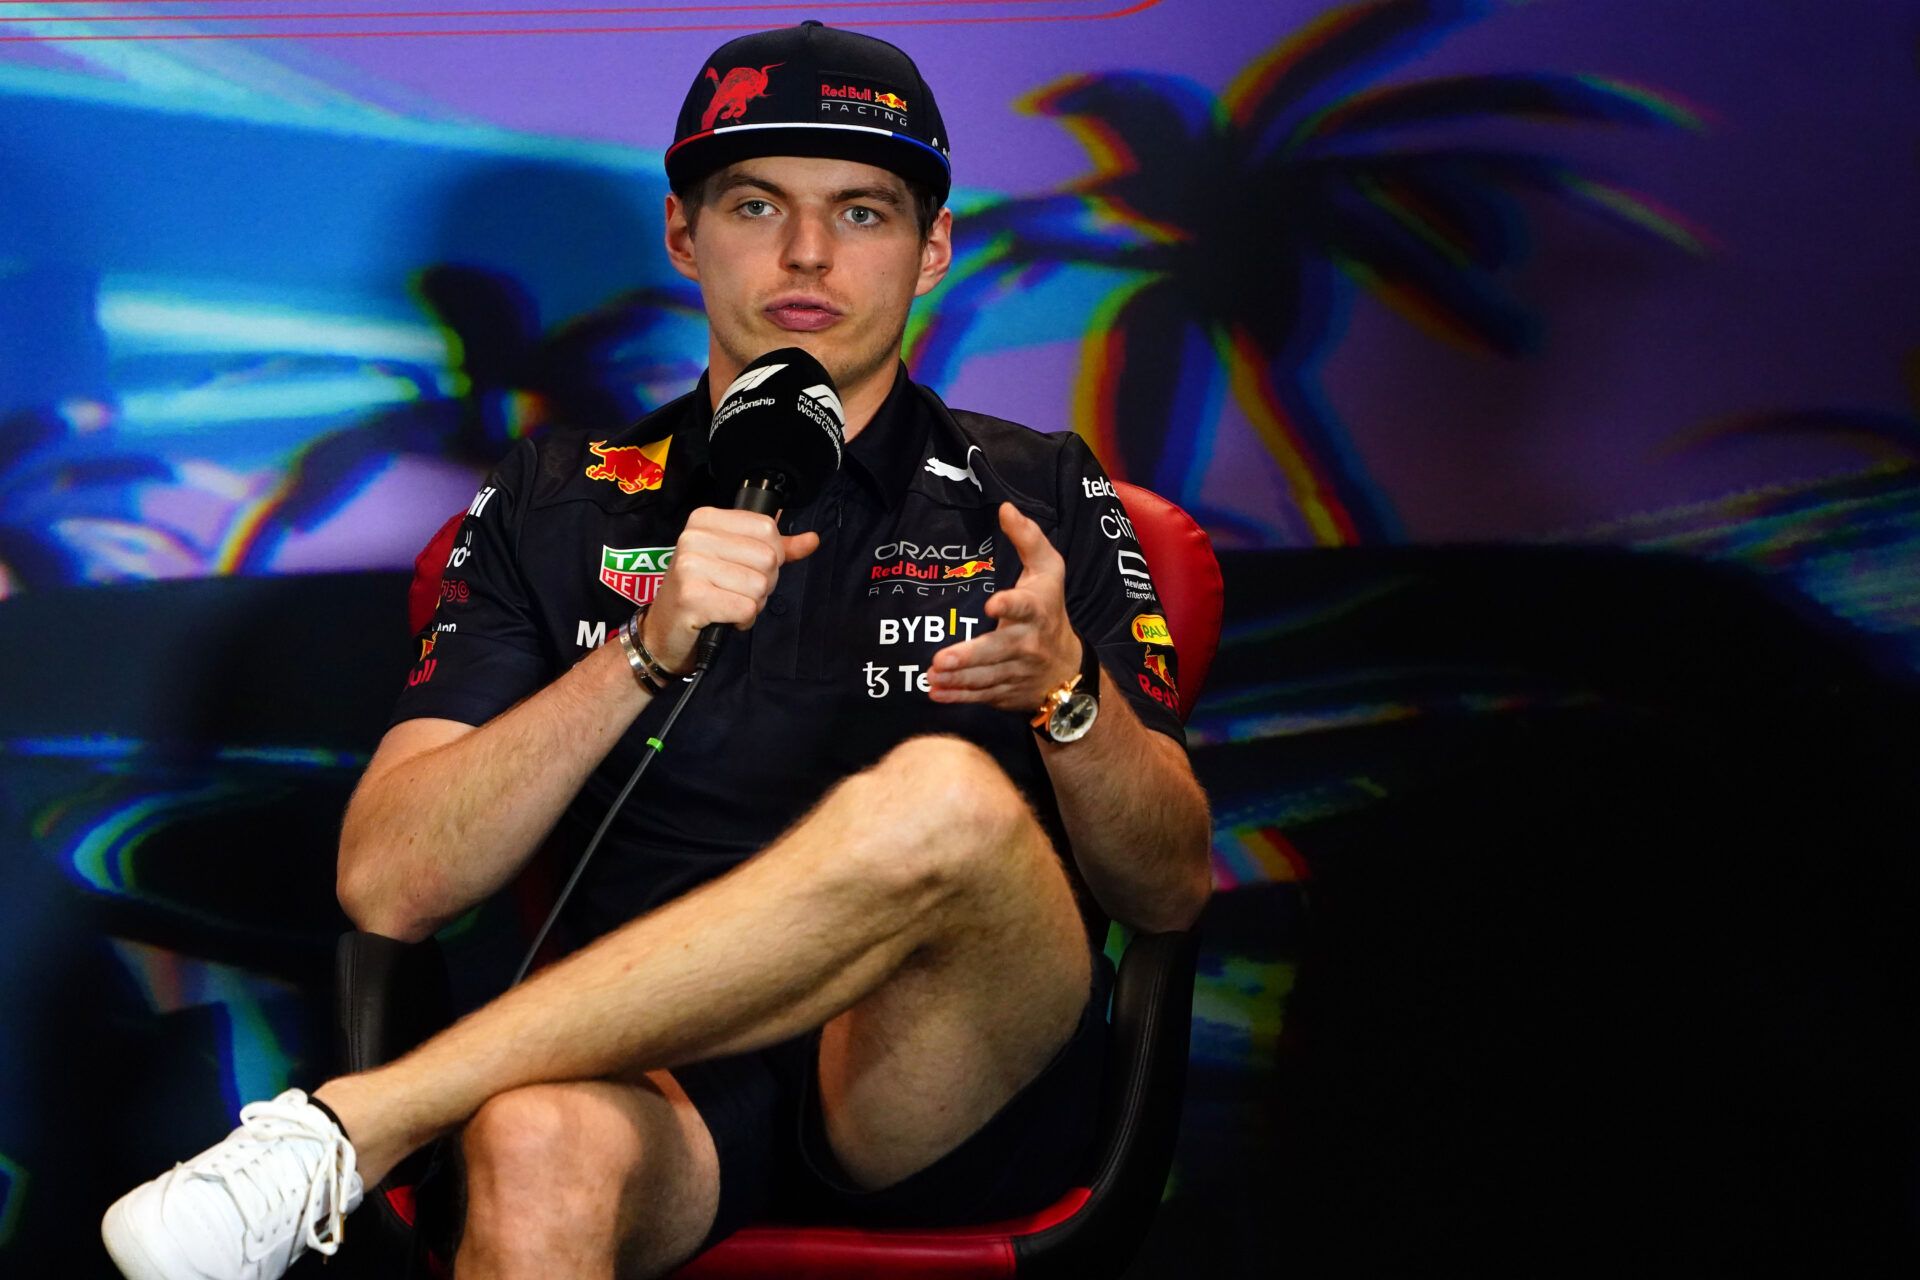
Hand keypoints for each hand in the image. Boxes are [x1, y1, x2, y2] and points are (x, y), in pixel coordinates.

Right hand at [644, 507, 818, 672]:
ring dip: (753, 604)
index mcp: (705, 519)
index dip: (771, 555)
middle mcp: (694, 537)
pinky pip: (746, 608)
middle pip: (767, 558)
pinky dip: (743, 620)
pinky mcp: (692, 597)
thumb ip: (776, 548)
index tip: (748, 568)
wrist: (664, 632)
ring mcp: (691, 566)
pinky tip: (724, 618)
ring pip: (759, 585)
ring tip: (728, 604)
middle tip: (736, 591)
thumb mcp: (735, 560)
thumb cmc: (701, 592)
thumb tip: (812, 539)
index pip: (767, 528)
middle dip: (763, 583)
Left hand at [928, 503, 1079, 711]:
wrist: (1068, 669)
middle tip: (941, 659)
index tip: (992, 604)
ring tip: (932, 676)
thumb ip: (1028, 539)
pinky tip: (935, 693)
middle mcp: (1027, 643)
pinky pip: (981, 695)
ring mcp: (1016, 671)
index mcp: (1035, 610)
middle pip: (999, 650)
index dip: (1009, 606)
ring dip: (957, 679)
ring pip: (986, 677)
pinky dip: (958, 697)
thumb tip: (1005, 508)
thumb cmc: (1050, 609)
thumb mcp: (1048, 571)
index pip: (1024, 607)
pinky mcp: (1005, 690)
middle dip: (970, 656)